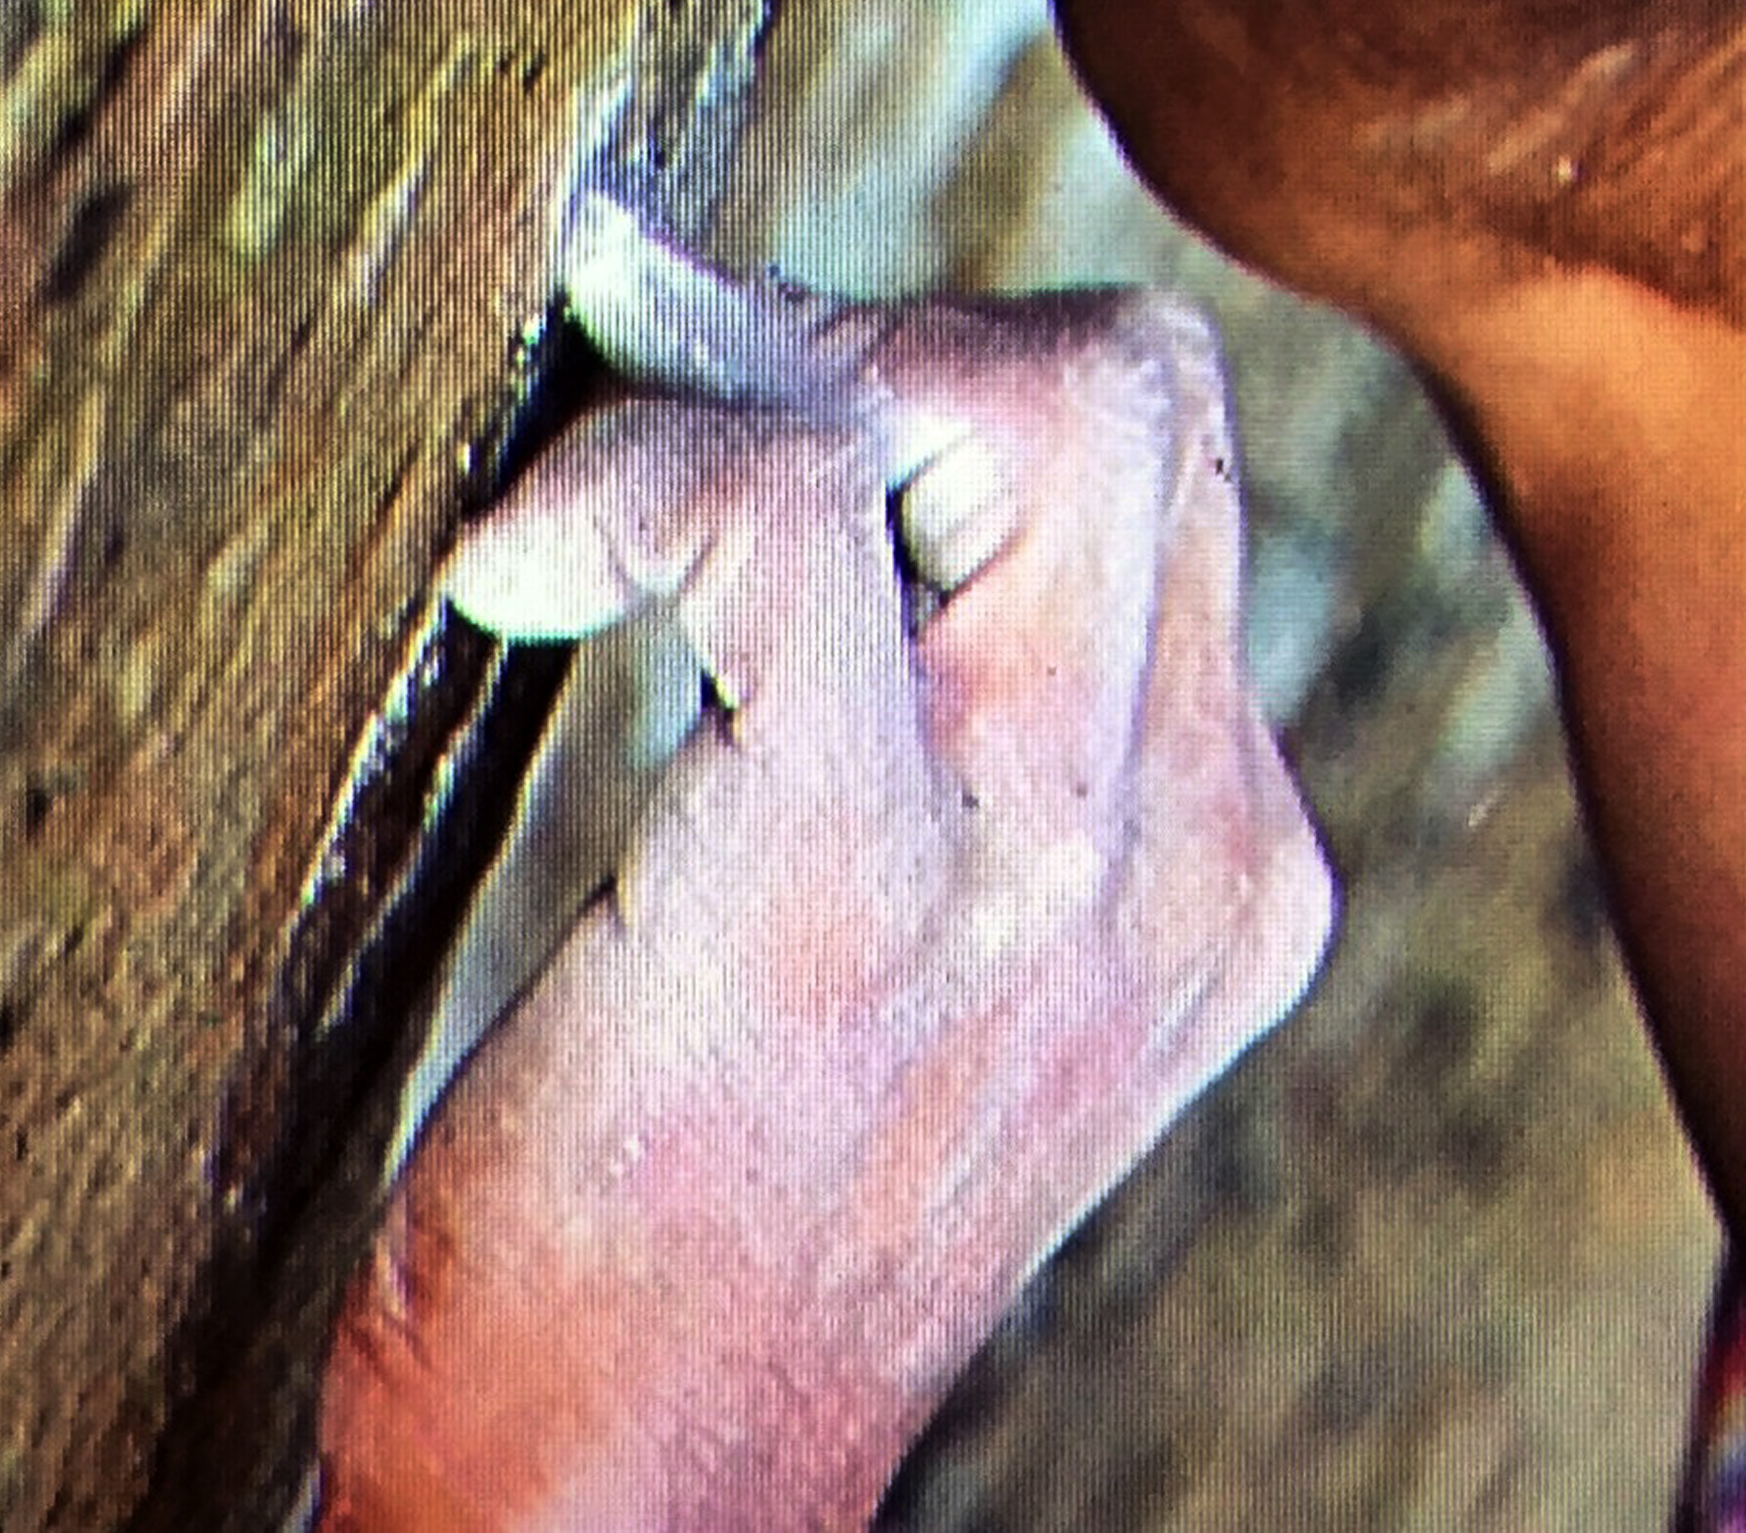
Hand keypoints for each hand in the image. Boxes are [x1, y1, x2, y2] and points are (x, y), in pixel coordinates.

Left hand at [315, 210, 1334, 1532]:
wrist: (634, 1519)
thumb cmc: (721, 1214)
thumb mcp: (940, 964)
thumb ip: (972, 734)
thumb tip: (819, 437)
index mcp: (1226, 855)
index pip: (1162, 453)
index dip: (949, 369)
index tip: (751, 388)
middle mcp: (1189, 841)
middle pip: (1135, 376)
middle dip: (886, 330)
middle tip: (682, 391)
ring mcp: (1053, 862)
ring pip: (1020, 392)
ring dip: (773, 376)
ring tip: (605, 497)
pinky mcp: (855, 883)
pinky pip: (788, 516)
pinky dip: (635, 482)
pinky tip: (518, 577)